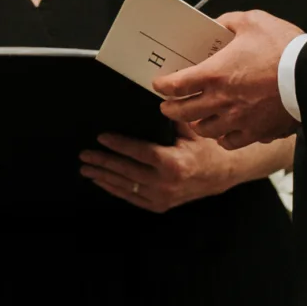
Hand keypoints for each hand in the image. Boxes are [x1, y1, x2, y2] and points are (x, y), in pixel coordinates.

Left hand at [78, 131, 255, 212]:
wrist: (222, 174)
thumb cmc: (206, 149)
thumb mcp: (191, 131)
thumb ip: (170, 118)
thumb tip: (152, 100)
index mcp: (173, 163)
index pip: (139, 152)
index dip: (118, 145)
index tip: (101, 137)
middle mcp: (165, 183)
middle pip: (127, 172)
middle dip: (103, 162)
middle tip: (84, 155)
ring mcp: (162, 197)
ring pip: (126, 187)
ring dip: (103, 177)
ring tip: (86, 169)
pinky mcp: (160, 205)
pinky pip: (132, 198)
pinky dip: (115, 190)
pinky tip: (102, 182)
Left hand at [154, 9, 301, 148]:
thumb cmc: (284, 48)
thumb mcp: (253, 22)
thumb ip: (229, 23)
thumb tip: (219, 25)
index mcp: (216, 73)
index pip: (177, 84)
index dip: (163, 85)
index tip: (160, 85)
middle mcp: (222, 101)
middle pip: (184, 112)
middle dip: (171, 109)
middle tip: (168, 105)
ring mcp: (238, 120)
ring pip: (205, 130)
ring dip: (196, 124)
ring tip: (195, 118)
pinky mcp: (257, 133)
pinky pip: (230, 142)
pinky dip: (222, 138)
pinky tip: (223, 132)